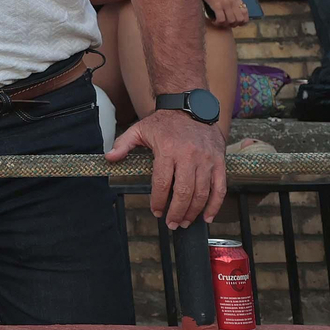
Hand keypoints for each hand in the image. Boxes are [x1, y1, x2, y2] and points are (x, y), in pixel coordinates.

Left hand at [106, 109, 226, 228]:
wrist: (190, 105)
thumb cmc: (164, 121)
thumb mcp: (140, 129)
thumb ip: (123, 144)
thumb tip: (109, 158)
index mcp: (168, 150)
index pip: (162, 183)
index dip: (158, 201)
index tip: (156, 211)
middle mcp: (189, 156)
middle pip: (183, 192)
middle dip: (177, 212)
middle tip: (171, 223)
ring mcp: (206, 159)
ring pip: (202, 193)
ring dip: (193, 212)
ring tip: (185, 222)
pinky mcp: (219, 161)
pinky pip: (220, 187)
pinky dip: (215, 205)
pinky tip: (208, 216)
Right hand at [197, 0, 249, 27]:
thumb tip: (229, 8)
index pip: (246, 12)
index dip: (242, 21)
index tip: (235, 22)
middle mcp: (232, 1)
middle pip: (240, 19)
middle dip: (233, 25)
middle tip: (225, 23)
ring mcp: (225, 3)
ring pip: (231, 21)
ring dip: (224, 24)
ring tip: (217, 22)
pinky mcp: (216, 5)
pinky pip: (221, 19)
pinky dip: (217, 23)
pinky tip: (212, 20)